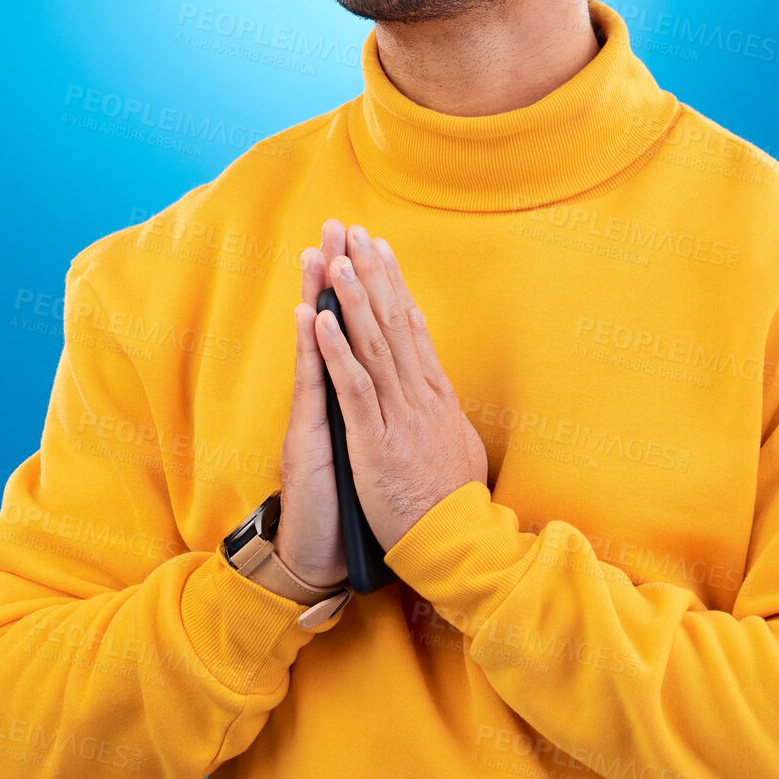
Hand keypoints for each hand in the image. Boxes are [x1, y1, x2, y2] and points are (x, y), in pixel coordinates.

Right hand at [272, 220, 352, 587]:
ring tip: (319, 251)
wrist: (320, 558)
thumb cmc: (349, 507)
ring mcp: (314, 417)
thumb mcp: (373, 454)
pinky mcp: (307, 441)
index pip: (355, 335)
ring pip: (317, 346)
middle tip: (338, 226)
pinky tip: (309, 316)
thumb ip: (376, 419)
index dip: (362, 292)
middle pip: (333, 328)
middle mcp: (326, 401)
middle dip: (338, 275)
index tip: (368, 248)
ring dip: (318, 296)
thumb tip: (395, 394)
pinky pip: (311, 389)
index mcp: (349, 402)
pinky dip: (312, 351)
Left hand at [310, 220, 489, 553]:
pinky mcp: (377, 441)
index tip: (380, 251)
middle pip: (392, 323)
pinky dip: (336, 351)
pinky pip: (354, 387)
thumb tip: (442, 395)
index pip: (412, 327)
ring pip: (372, 346)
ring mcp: (398, 416)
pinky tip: (321, 322)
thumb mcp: (457, 447)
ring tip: (335, 260)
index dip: (393, 286)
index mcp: (435, 396)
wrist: (457, 544)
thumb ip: (444, 416)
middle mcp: (419, 396)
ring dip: (351, 300)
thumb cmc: (453, 503)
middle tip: (355, 233)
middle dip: (371, 275)